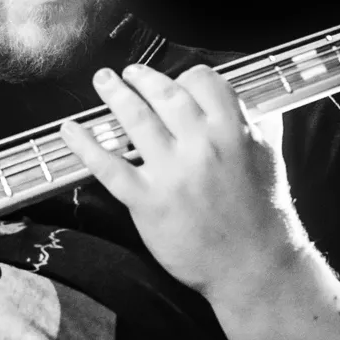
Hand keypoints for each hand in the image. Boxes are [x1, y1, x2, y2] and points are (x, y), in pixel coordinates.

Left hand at [59, 64, 308, 298]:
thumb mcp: (269, 158)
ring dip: (114, 94)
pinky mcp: (147, 201)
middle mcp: (201, 145)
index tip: (178, 79)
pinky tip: (70, 130)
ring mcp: (172, 173)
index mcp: (234, 130)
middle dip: (142, 77)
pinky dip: (85, 145)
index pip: (203, 81)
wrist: (254, 266)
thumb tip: (248, 104)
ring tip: (103, 81)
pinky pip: (108, 167)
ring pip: (135, 119)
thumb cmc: (264, 214)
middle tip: (129, 73)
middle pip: (164, 93)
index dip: (187, 75)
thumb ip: (256, 125)